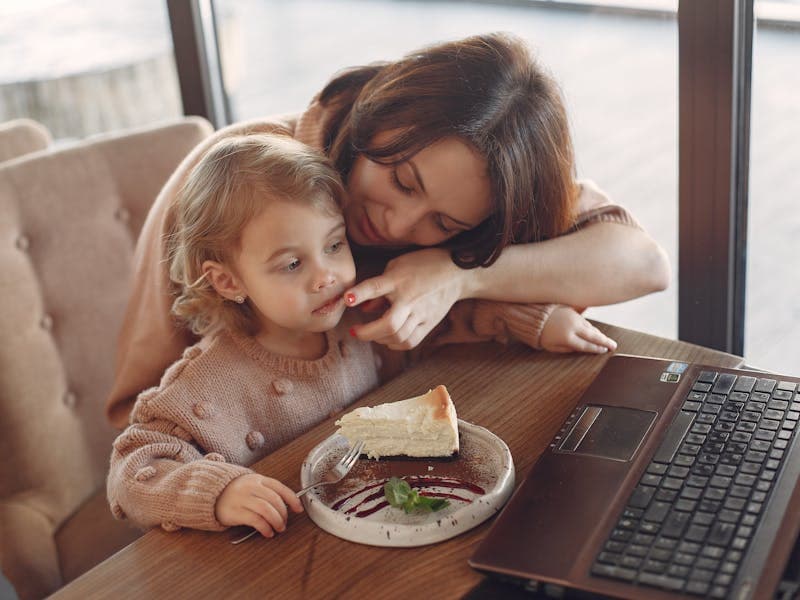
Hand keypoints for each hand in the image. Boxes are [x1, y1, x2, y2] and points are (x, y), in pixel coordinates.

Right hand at [215, 473, 302, 537]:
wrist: (210, 494)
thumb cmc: (235, 492)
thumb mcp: (252, 485)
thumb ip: (267, 491)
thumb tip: (287, 504)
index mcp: (258, 479)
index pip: (280, 488)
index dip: (292, 499)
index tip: (298, 509)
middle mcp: (251, 487)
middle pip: (275, 500)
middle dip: (283, 514)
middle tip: (284, 523)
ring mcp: (242, 498)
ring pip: (267, 510)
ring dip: (276, 521)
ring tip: (278, 528)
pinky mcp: (235, 512)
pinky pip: (255, 520)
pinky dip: (265, 528)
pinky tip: (267, 532)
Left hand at [345, 248, 465, 349]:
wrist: (456, 272)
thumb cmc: (422, 265)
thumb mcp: (396, 267)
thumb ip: (378, 287)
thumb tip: (361, 307)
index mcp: (399, 280)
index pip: (376, 287)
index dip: (360, 293)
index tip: (347, 299)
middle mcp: (410, 299)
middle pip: (389, 324)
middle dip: (368, 333)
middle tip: (355, 331)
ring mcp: (422, 314)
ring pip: (399, 337)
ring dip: (380, 339)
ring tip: (371, 334)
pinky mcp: (430, 323)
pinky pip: (410, 341)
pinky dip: (395, 344)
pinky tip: (388, 340)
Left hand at [539, 307, 617, 353]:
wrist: (534, 315)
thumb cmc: (541, 334)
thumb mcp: (551, 347)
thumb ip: (567, 349)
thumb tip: (581, 349)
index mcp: (567, 338)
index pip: (586, 345)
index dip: (596, 349)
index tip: (604, 351)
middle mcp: (573, 327)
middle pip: (593, 335)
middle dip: (604, 341)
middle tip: (614, 346)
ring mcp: (574, 318)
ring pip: (590, 327)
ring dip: (599, 334)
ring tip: (607, 340)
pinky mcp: (572, 311)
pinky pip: (585, 321)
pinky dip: (591, 327)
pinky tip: (595, 331)